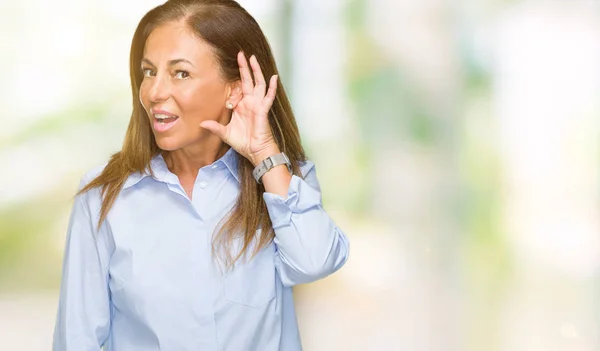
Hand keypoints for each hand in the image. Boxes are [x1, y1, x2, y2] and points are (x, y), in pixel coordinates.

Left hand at [200, 51, 279, 165]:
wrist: (255, 151)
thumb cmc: (243, 142)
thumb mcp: (225, 133)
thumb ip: (214, 126)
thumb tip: (201, 123)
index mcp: (241, 106)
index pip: (238, 88)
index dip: (234, 80)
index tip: (228, 68)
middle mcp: (250, 102)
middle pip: (248, 80)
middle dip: (245, 67)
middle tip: (241, 53)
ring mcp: (258, 105)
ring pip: (259, 83)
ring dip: (256, 71)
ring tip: (253, 58)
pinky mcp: (264, 110)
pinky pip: (269, 96)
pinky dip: (272, 87)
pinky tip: (274, 77)